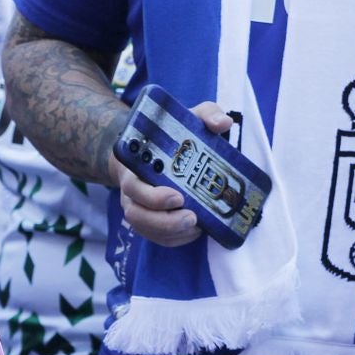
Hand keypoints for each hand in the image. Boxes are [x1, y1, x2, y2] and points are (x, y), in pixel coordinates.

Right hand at [119, 100, 231, 247]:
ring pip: (146, 229)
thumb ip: (205, 115)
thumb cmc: (171, 138)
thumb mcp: (188, 120)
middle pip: (137, 214)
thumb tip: (222, 124)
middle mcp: (132, 191)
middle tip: (192, 218)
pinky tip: (195, 232)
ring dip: (171, 233)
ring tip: (196, 228)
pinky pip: (157, 237)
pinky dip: (175, 239)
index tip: (178, 196)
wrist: (151, 151)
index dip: (153, 197)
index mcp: (135, 167)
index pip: (133, 187)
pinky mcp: (149, 220)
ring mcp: (139, 207)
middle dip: (164, 221)